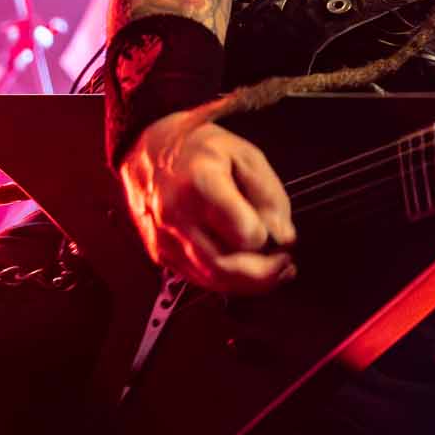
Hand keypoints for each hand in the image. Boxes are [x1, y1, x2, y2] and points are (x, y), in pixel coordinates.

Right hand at [119, 110, 297, 294]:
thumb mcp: (246, 155)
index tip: (278, 229)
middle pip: (226, 267)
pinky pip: (198, 278)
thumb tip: (283, 236)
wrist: (148, 150)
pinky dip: (227, 279)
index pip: (244, 234)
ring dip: (249, 283)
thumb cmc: (201, 150)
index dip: (267, 235)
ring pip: (212, 280)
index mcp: (201, 185)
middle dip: (265, 274)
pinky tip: (245, 267)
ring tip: (275, 271)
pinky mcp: (160, 253)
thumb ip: (269, 196)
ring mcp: (164, 239)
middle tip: (286, 264)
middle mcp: (176, 217)